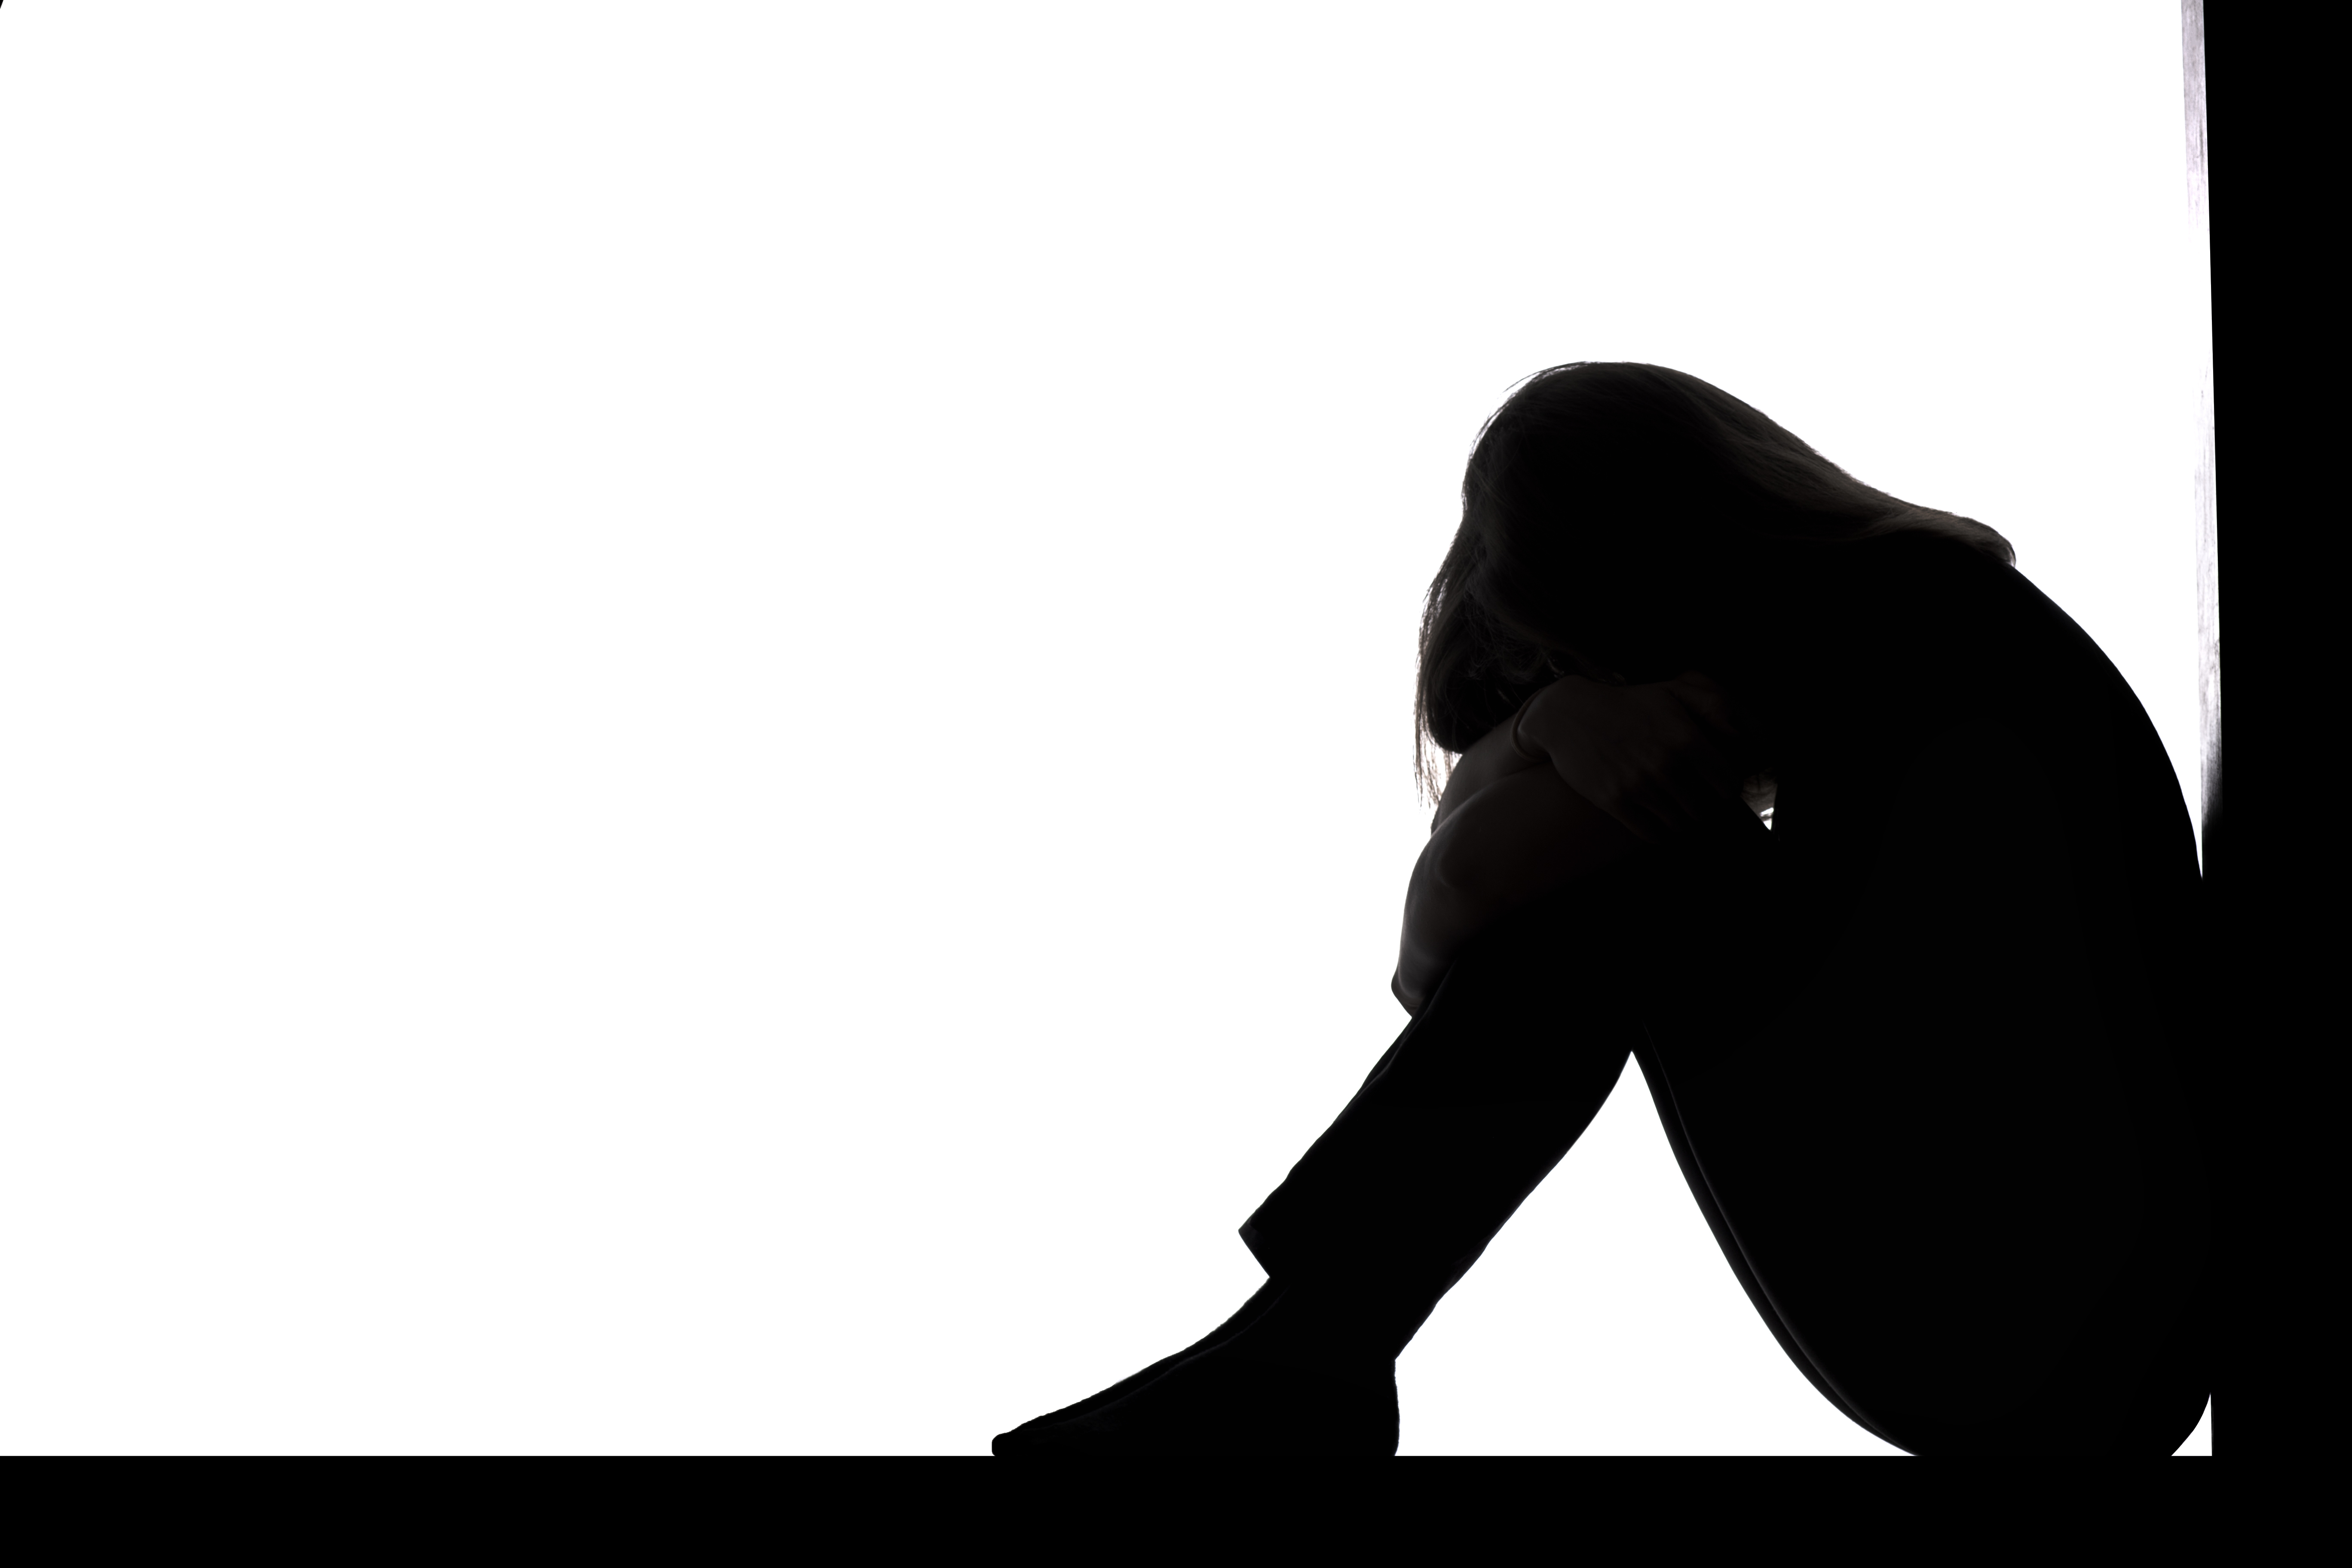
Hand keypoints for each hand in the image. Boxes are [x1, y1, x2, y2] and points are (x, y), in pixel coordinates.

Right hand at [1509, 669, 1748, 845]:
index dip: (1725, 789)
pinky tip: (1659, 823)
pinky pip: (1652, 833)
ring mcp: (1639, 786)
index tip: (1718, 789)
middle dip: (1703, 808)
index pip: (1726, 783)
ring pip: (1679, 824)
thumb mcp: (1672, 692)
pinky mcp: (1616, 802)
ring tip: (1677, 812)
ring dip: (1682, 822)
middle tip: (1696, 803)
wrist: (1568, 715)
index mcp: (1686, 739)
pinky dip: (1660, 833)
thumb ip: (1713, 706)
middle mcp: (1666, 765)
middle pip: (1703, 809)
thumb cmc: (1627, 704)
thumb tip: (1744, 733)